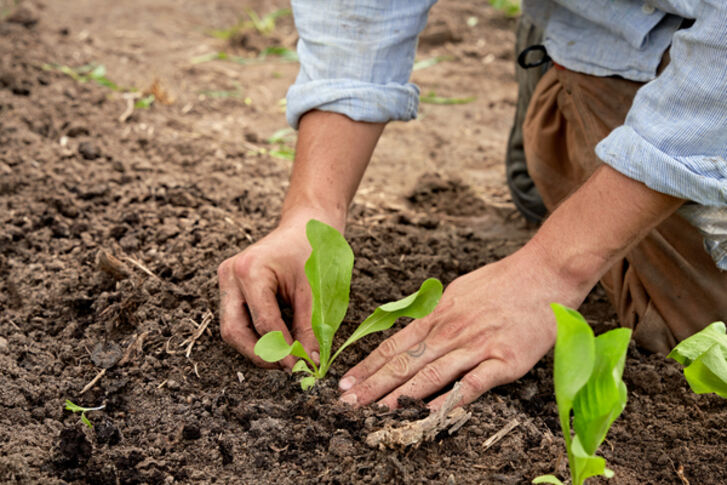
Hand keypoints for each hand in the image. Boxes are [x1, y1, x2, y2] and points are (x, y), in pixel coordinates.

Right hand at [218, 211, 341, 368]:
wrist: (306, 226)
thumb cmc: (312, 252)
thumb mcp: (314, 291)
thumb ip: (310, 329)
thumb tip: (309, 364)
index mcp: (250, 270)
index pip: (264, 323)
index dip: (283, 350)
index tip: (302, 367)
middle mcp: (230, 274)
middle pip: (235, 331)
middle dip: (262, 355)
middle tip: (288, 368)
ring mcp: (226, 280)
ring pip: (233, 330)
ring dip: (258, 348)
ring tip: (286, 356)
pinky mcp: (230, 287)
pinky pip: (238, 320)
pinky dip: (257, 335)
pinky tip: (279, 341)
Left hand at [337, 242, 590, 409]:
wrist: (545, 273)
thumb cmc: (503, 282)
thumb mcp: (458, 291)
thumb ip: (434, 314)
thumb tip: (411, 331)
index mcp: (438, 315)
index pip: (393, 345)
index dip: (367, 366)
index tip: (346, 383)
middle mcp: (451, 330)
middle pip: (405, 362)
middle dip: (373, 385)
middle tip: (347, 404)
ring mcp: (477, 345)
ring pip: (431, 374)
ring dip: (401, 395)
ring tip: (377, 412)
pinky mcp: (505, 360)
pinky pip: (474, 383)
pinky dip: (451, 398)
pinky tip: (431, 412)